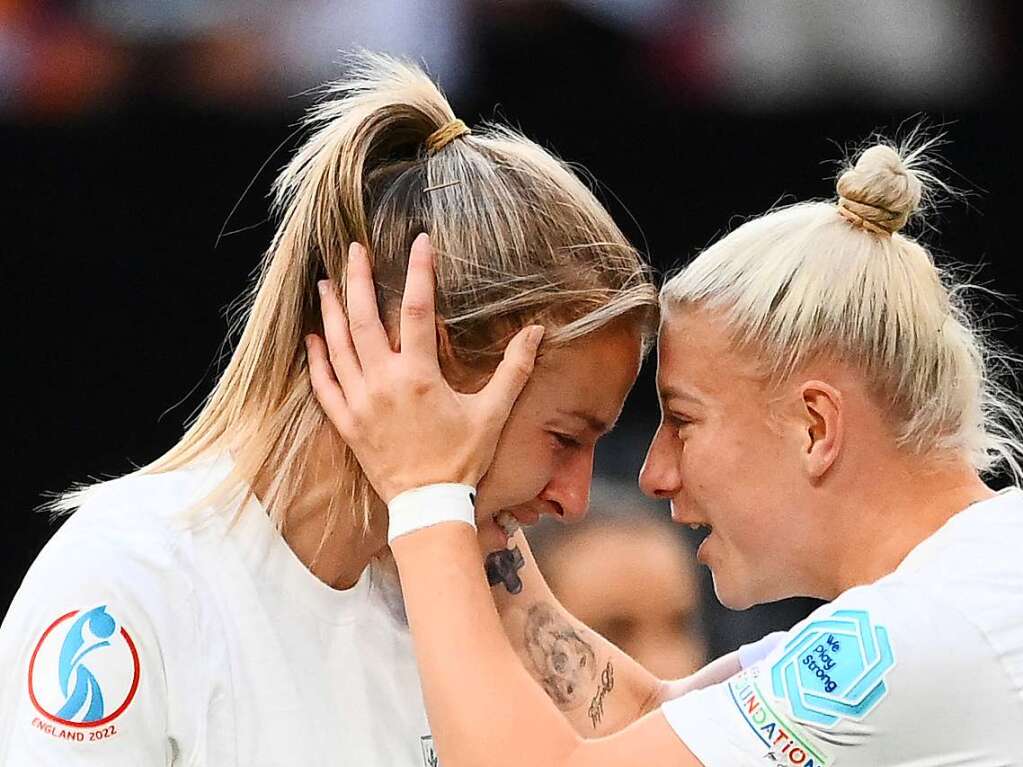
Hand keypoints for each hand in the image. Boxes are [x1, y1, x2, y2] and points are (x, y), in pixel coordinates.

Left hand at [306, 233, 543, 503]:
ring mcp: (360, 403)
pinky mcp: (347, 423)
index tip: (420, 243)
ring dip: (332, 311)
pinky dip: (316, 360)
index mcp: (419, 376)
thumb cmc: (462, 460)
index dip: (419, 272)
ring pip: (338, 346)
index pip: (416, 310)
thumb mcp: (493, 413)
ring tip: (326, 282)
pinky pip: (324, 385)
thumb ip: (514, 370)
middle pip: (364, 319)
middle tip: (355, 249)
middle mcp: (383, 383)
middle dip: (358, 279)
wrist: (428, 505)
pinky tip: (312, 337)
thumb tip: (537, 333)